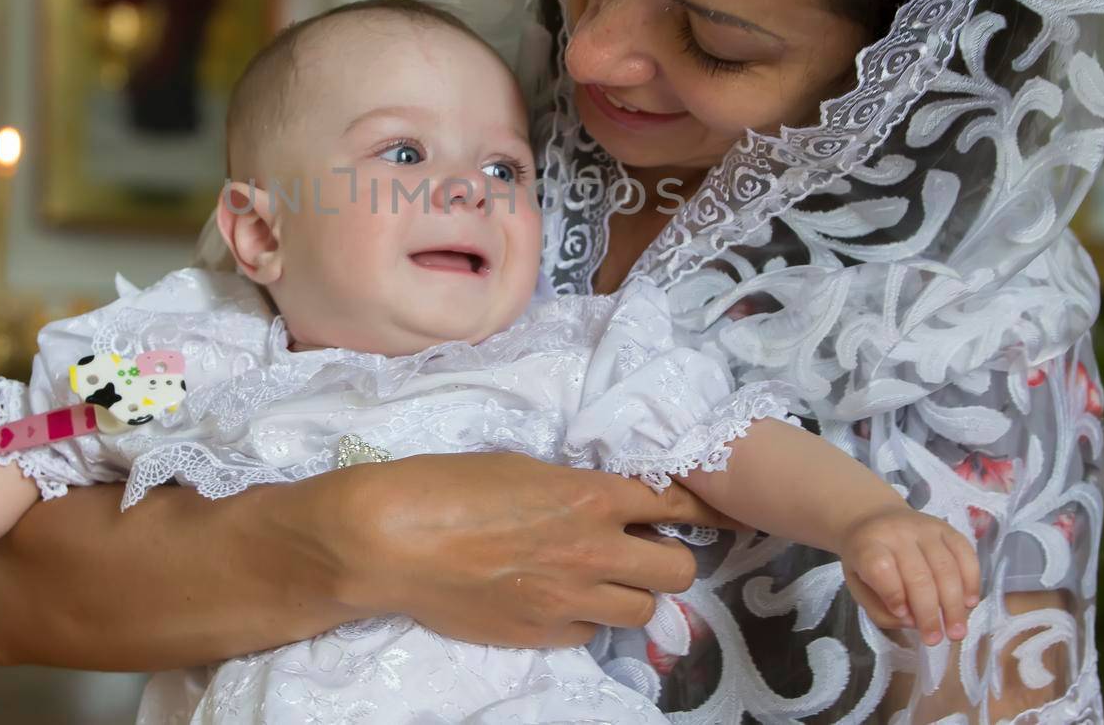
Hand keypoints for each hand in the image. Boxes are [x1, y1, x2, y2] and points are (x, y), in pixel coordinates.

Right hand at [312, 452, 737, 647]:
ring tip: (602, 579)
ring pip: (642, 611)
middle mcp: (593, 552)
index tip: (710, 513)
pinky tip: (557, 600)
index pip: (674, 504)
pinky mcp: (541, 635)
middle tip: (644, 550)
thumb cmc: (446, 484)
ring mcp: (569, 601)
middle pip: (677, 570)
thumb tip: (600, 503)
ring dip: (630, 593)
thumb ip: (573, 487)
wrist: (392, 540)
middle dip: (668, 558)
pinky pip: (590, 634)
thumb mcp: (522, 467)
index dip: (699, 508)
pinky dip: (584, 618)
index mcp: (592, 498)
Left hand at [838, 506, 980, 645]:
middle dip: (929, 613)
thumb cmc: (866, 561)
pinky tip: (969, 604)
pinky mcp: (947, 529)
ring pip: (945, 568)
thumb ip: (880, 609)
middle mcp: (897, 533)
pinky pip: (966, 554)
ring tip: (956, 631)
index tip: (903, 617)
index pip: (880, 567)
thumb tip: (913, 622)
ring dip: (953, 604)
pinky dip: (971, 582)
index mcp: (867, 545)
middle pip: (918, 574)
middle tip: (935, 640)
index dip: (893, 594)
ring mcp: (924, 528)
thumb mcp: (857, 586)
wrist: (873, 520)